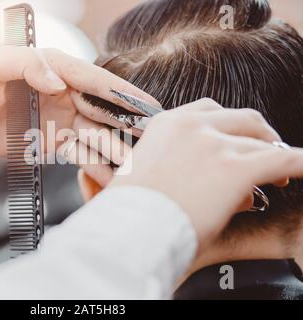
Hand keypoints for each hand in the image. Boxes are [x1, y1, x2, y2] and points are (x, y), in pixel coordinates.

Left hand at [0, 45, 158, 157]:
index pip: (95, 81)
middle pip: (105, 109)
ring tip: (140, 161)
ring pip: (99, 134)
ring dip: (119, 147)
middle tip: (158, 135)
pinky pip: (83, 153)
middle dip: (132, 121)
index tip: (148, 105)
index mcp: (54, 70)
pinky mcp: (56, 142)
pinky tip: (115, 173)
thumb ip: (26, 64)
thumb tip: (56, 80)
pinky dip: (99, 162)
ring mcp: (63, 120)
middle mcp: (65, 94)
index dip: (123, 93)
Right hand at [109, 98, 302, 251]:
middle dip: (258, 135)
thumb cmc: (131, 210)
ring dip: (273, 158)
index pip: (208, 111)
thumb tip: (203, 180)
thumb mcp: (145, 176)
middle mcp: (192, 126)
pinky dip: (300, 165)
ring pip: (262, 143)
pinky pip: (286, 161)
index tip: (234, 140)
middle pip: (242, 118)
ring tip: (280, 178)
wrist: (130, 228)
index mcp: (167, 124)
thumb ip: (175, 168)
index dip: (228, 127)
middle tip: (266, 153)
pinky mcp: (237, 168)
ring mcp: (215, 144)